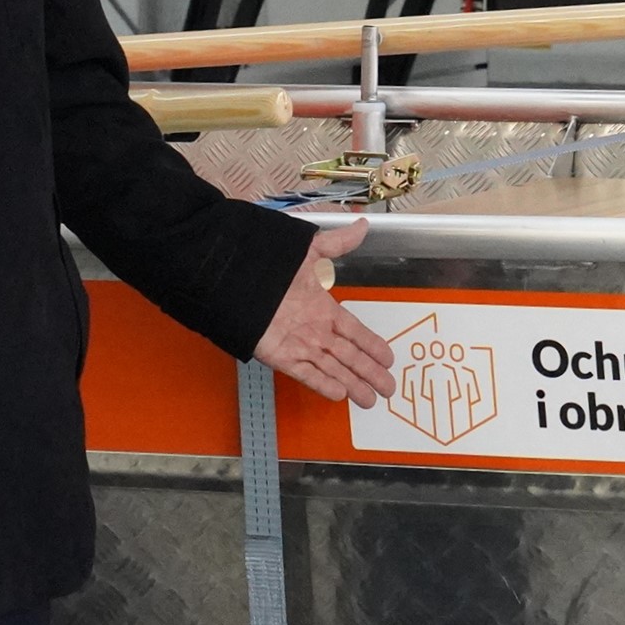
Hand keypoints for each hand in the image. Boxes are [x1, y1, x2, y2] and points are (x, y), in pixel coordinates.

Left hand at [252, 218, 396, 405]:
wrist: (235, 277)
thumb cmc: (271, 264)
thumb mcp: (309, 250)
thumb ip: (338, 243)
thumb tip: (363, 225)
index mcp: (322, 307)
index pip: (355, 331)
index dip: (372, 345)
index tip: (389, 358)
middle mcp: (314, 329)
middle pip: (349, 356)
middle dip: (369, 372)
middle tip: (388, 388)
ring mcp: (298, 344)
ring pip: (332, 368)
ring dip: (352, 383)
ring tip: (369, 399)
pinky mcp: (280, 356)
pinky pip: (306, 373)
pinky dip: (322, 383)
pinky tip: (339, 394)